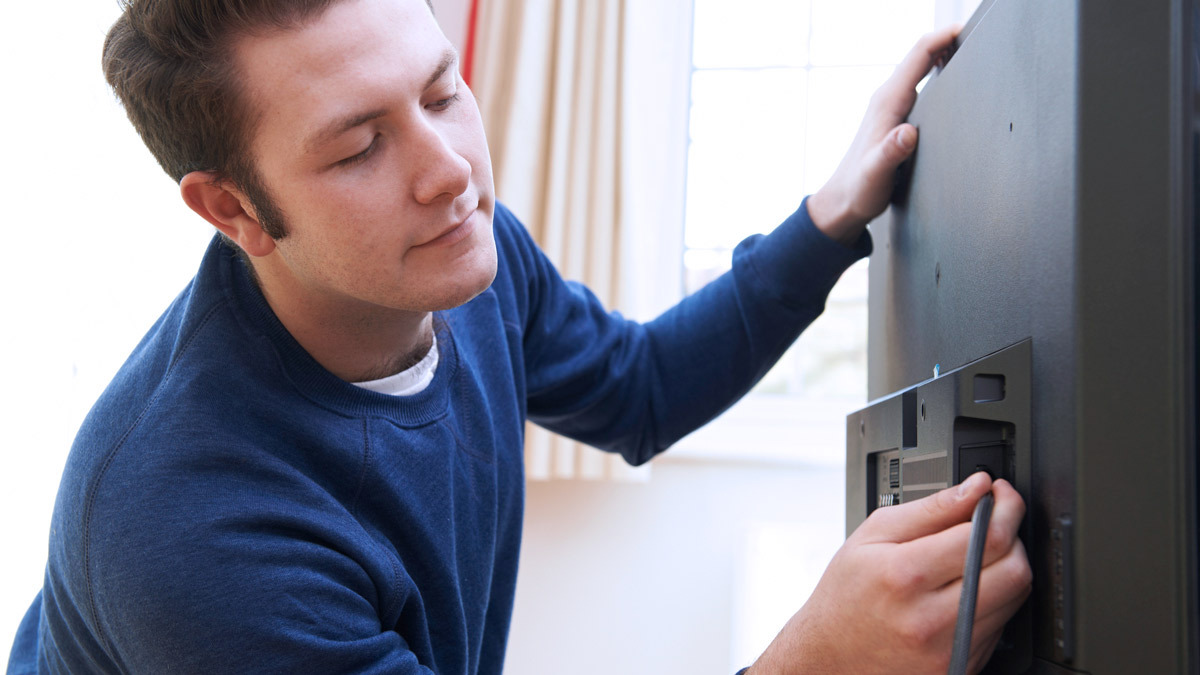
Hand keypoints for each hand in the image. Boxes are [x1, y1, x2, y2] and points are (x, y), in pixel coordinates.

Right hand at [748, 472, 1031, 674]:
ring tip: (975, 556)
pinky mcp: (962, 665)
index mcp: (906, 574)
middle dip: (1013, 535)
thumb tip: (976, 487)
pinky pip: (1002, 623)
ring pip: (1015, 597)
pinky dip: (993, 598)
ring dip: (1006, 566)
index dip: (1005, 506)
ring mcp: (950, 648)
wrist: (831, 655)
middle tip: (995, 521)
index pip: (986, 536)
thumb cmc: (846, 595)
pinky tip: (965, 589)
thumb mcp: (873, 535)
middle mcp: (931, 617)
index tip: (1001, 494)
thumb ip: (930, 508)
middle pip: (1014, 569)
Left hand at [807, 25, 959, 244]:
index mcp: (888, 102)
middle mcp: (888, 98)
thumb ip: (891, 152)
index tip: (966, 29)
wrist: (843, 201)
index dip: (943, 37)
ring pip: (920, 68)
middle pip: (921, 55)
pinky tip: (950, 78)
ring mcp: (891, 106)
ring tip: (969, 49)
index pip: (918, 55)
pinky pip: (919, 84)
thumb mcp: (876, 173)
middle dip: (948, 40)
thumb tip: (907, 133)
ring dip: (943, 53)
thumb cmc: (859, 189)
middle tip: (978, 36)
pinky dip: (937, 72)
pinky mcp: (894, 117)